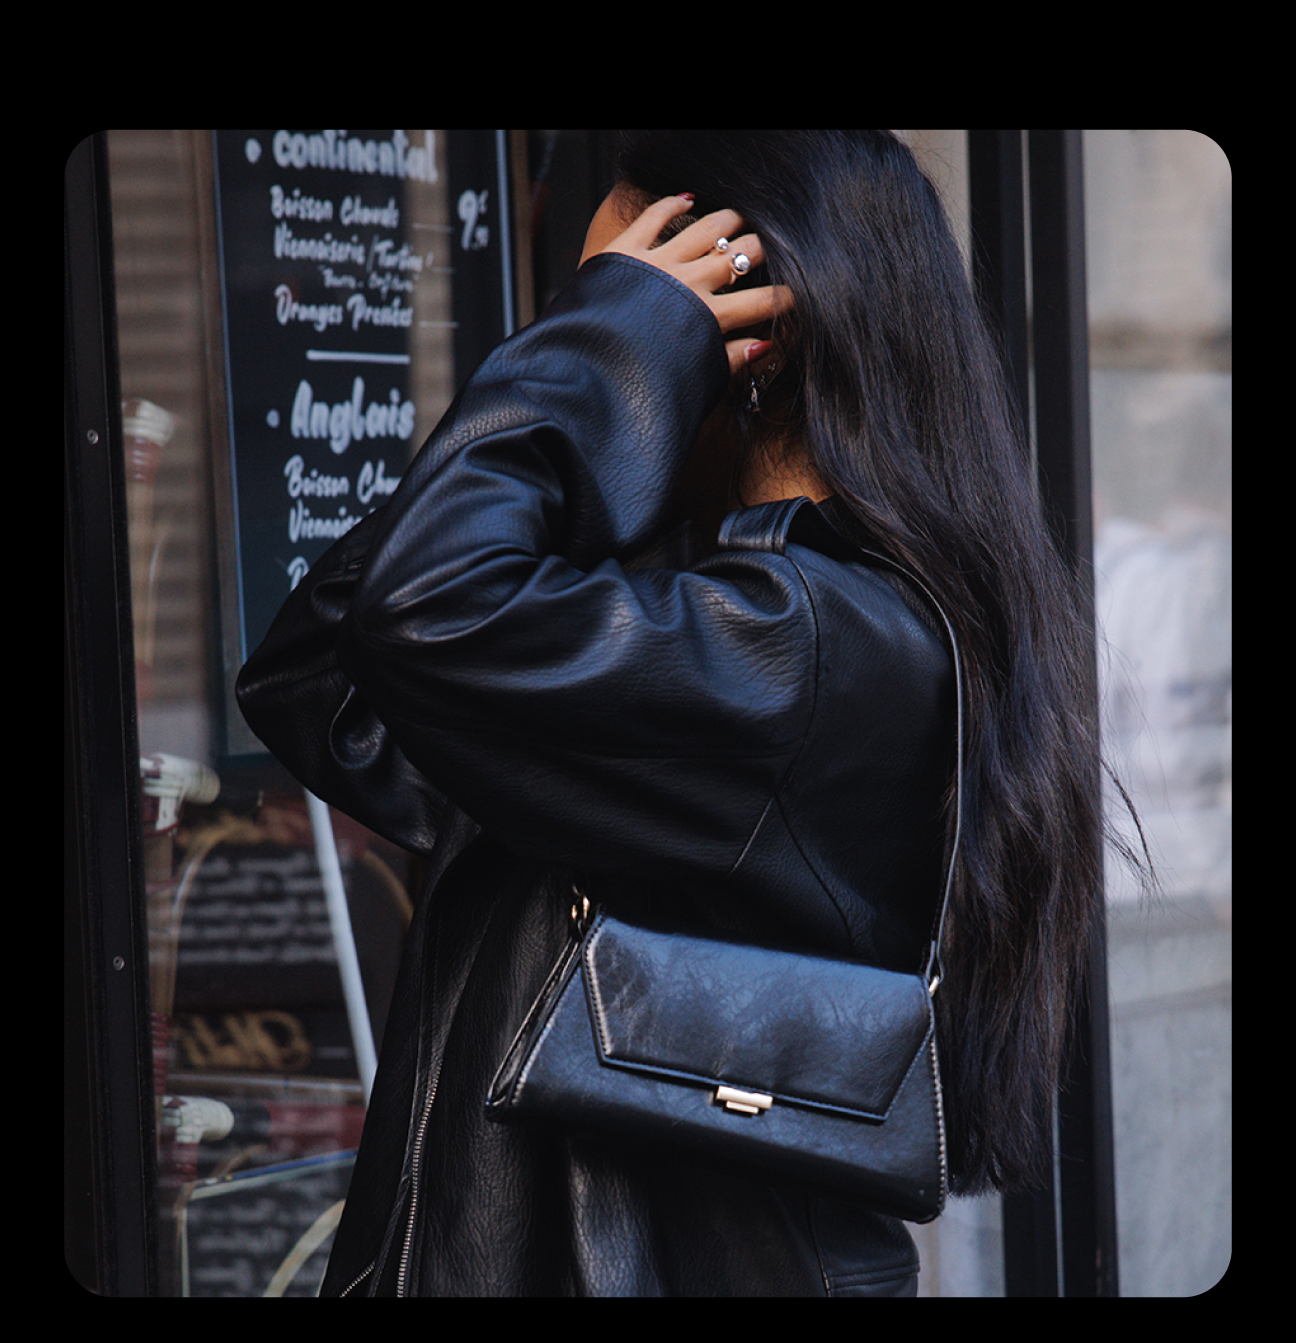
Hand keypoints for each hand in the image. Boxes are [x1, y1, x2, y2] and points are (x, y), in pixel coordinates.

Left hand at [593, 195, 791, 376]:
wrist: (587, 368)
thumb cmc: (639, 381)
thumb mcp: (694, 379)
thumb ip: (730, 361)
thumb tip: (766, 346)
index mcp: (707, 318)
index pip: (762, 304)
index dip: (786, 300)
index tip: (797, 297)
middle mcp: (689, 284)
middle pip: (742, 255)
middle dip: (764, 251)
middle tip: (771, 250)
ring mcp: (659, 263)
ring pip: (708, 229)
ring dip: (729, 221)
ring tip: (740, 220)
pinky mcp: (627, 251)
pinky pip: (655, 216)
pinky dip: (673, 203)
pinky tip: (687, 199)